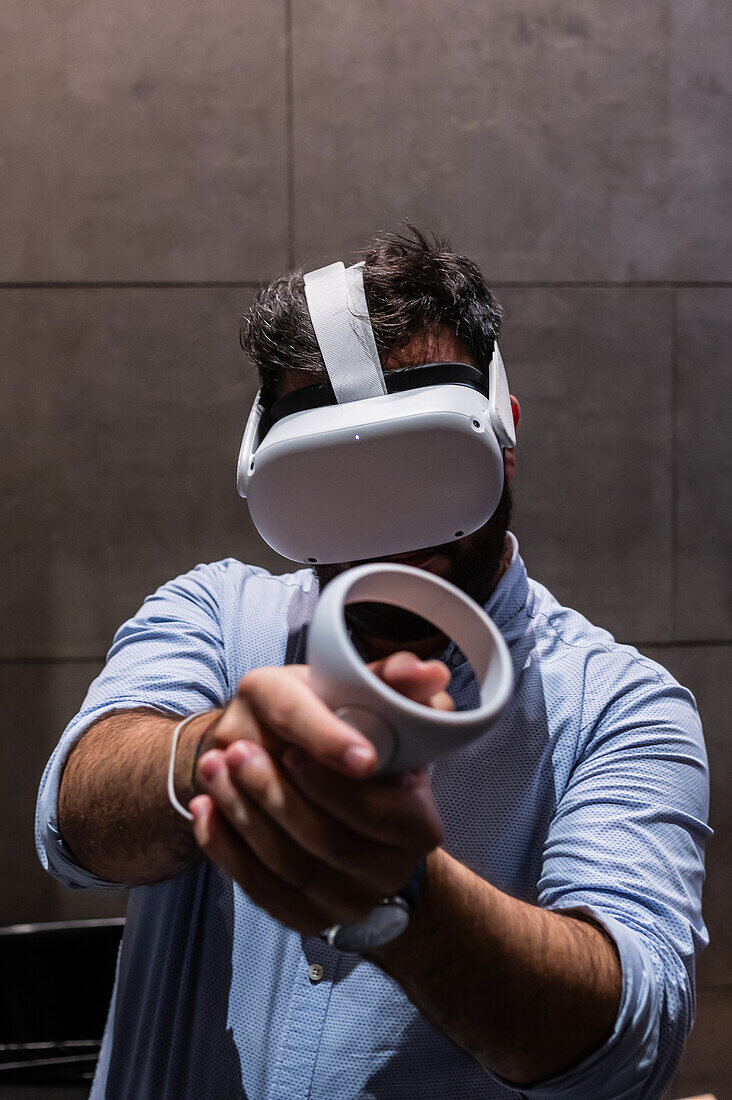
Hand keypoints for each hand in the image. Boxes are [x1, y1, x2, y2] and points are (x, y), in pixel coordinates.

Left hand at [190, 652, 451, 933]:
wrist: (351, 816)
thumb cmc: (368, 755)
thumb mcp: (387, 713)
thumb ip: (399, 686)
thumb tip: (428, 670)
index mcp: (419, 824)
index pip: (377, 811)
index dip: (331, 783)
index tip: (291, 748)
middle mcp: (390, 871)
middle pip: (326, 841)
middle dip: (274, 794)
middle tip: (235, 750)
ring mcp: (350, 900)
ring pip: (288, 867)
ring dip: (244, 817)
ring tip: (213, 769)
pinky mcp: (307, 916)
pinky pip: (261, 891)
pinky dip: (227, 852)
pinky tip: (205, 812)